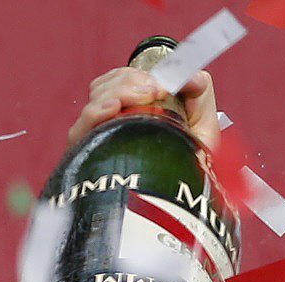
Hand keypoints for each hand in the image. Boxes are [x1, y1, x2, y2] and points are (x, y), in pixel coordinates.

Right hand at [69, 63, 218, 151]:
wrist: (189, 203)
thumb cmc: (191, 165)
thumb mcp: (203, 125)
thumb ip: (199, 92)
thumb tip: (192, 75)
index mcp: (132, 110)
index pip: (119, 79)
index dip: (137, 75)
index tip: (160, 83)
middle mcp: (112, 122)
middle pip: (105, 85)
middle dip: (131, 81)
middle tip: (155, 91)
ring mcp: (99, 138)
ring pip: (95, 99)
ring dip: (120, 91)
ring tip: (145, 98)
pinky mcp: (89, 156)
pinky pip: (82, 127)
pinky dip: (96, 112)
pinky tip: (114, 108)